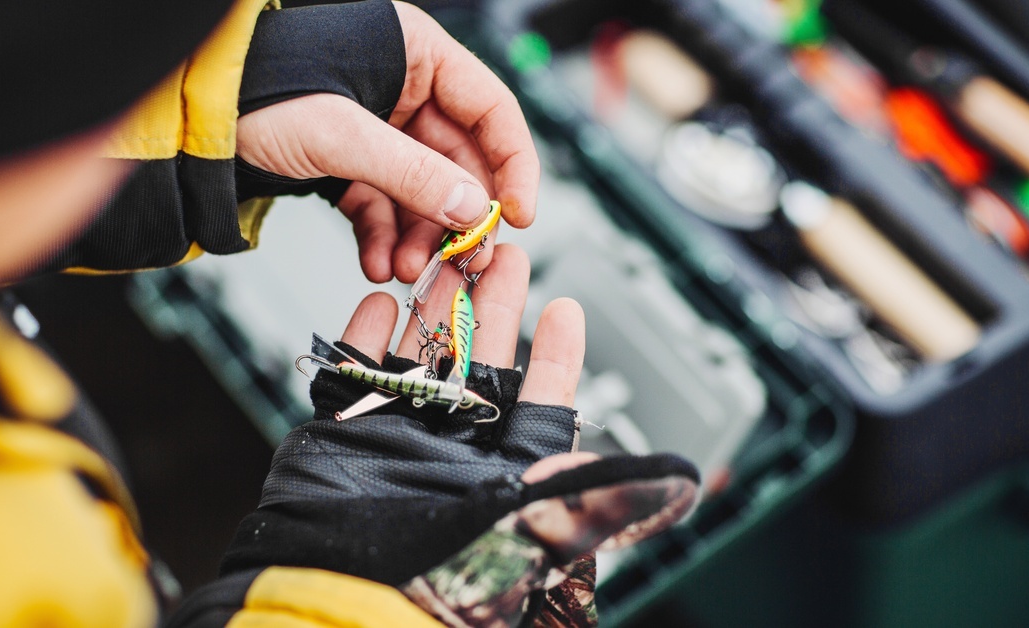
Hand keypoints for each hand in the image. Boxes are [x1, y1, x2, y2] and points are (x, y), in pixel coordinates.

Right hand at [217, 245, 699, 625]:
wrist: (347, 587)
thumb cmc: (446, 567)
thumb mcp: (543, 520)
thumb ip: (606, 490)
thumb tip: (684, 480)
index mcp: (504, 470)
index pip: (541, 403)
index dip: (557, 355)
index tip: (567, 308)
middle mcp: (454, 451)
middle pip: (479, 364)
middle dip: (492, 307)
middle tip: (501, 255)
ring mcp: (396, 438)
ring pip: (419, 357)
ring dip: (433, 307)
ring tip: (447, 260)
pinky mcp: (343, 435)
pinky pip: (355, 374)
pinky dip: (364, 336)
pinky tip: (380, 299)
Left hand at [236, 2, 538, 283]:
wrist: (187, 119)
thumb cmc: (254, 93)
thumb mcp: (339, 134)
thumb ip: (412, 173)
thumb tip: (474, 209)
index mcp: (415, 54)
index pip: (489, 109)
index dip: (512, 164)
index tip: (517, 216)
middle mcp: (402, 87)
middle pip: (457, 159)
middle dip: (456, 215)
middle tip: (464, 261)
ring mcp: (375, 126)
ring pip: (420, 189)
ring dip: (419, 235)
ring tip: (409, 271)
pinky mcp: (347, 160)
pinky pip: (381, 202)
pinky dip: (382, 235)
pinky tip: (377, 262)